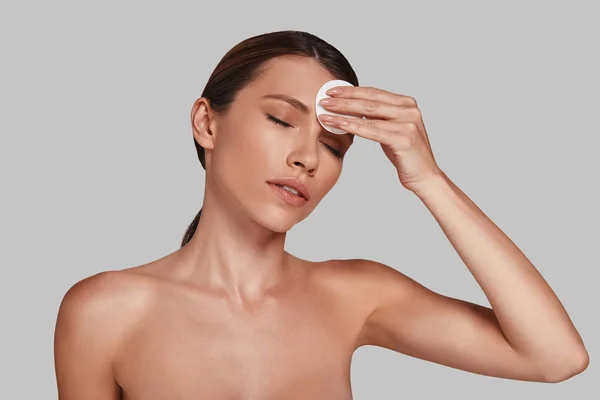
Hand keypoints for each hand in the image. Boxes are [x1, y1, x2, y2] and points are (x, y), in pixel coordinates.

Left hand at [318, 86, 442, 192]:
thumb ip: (378, 117)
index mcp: (407, 103)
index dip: (352, 91)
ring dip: (343, 111)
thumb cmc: (406, 154)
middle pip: (369, 101)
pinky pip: (371, 130)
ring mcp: (407, 123)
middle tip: (323, 99)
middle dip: (344, 99)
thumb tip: (354, 107)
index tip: (332, 90)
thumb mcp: (391, 130)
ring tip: (325, 111)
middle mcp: (409, 109)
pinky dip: (352, 126)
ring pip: (368, 114)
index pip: (374, 93)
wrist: (424, 176)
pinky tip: (338, 124)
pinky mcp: (403, 138)